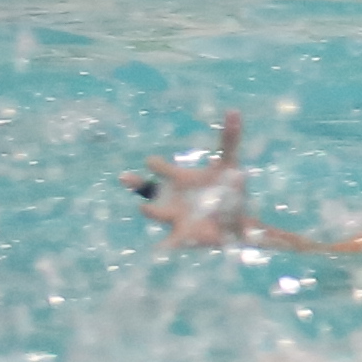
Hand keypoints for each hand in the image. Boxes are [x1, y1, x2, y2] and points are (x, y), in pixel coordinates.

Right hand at [136, 112, 252, 246]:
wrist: (236, 221)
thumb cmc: (226, 189)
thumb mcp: (230, 163)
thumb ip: (230, 138)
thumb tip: (233, 110)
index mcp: (180, 179)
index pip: (162, 170)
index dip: (156, 165)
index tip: (150, 161)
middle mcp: (171, 198)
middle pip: (147, 190)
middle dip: (136, 184)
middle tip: (125, 177)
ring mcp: (174, 218)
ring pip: (156, 214)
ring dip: (151, 210)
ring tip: (144, 208)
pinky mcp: (183, 236)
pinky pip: (168, 244)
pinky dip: (162, 248)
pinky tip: (154, 252)